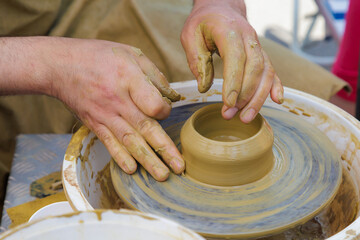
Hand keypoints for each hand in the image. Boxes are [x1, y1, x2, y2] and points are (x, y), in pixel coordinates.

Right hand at [49, 38, 183, 180]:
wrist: (60, 66)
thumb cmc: (99, 56)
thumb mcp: (131, 54)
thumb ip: (154, 75)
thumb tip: (172, 97)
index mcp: (129, 79)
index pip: (153, 105)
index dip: (164, 111)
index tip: (165, 110)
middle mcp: (117, 100)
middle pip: (145, 128)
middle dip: (164, 150)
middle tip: (179, 168)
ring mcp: (105, 115)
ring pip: (130, 141)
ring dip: (147, 160)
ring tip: (162, 176)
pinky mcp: (95, 124)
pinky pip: (109, 143)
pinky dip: (121, 158)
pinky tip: (132, 170)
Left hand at [181, 0, 283, 122]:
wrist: (221, 7)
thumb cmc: (203, 22)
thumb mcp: (190, 36)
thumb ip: (196, 61)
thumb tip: (204, 88)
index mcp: (229, 31)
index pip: (236, 58)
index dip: (234, 82)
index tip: (228, 103)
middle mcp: (248, 38)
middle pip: (255, 68)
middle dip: (245, 95)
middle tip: (231, 115)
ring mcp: (257, 46)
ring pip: (266, 72)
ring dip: (258, 98)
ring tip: (246, 118)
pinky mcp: (260, 53)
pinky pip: (272, 70)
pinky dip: (276, 86)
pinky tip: (277, 100)